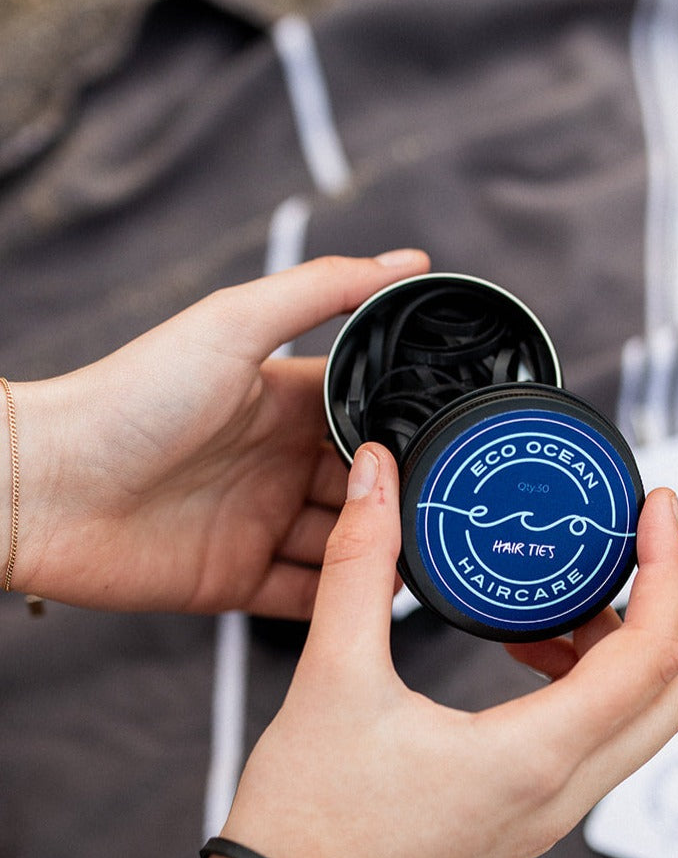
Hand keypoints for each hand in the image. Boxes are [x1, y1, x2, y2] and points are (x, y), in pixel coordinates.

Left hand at [8, 251, 428, 616]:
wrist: (46, 489)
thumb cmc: (132, 398)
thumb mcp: (235, 324)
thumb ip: (324, 290)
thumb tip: (408, 259)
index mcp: (283, 404)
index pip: (364, 415)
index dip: (404, 428)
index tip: (451, 439)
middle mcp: (277, 464)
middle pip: (362, 486)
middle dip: (400, 496)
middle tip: (446, 505)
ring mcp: (260, 523)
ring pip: (345, 544)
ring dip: (382, 551)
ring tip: (426, 553)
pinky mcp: (239, 578)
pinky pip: (307, 595)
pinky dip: (343, 598)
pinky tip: (375, 596)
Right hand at [165, 443, 677, 857]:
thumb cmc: (307, 822)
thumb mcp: (332, 677)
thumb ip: (360, 563)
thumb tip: (375, 477)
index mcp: (533, 759)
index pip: (652, 656)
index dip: (669, 568)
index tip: (655, 506)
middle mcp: (561, 794)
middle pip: (676, 690)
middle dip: (676, 599)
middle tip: (645, 533)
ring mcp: (552, 814)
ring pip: (645, 720)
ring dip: (636, 643)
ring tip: (580, 587)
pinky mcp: (530, 817)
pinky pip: (601, 740)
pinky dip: (597, 681)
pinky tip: (535, 648)